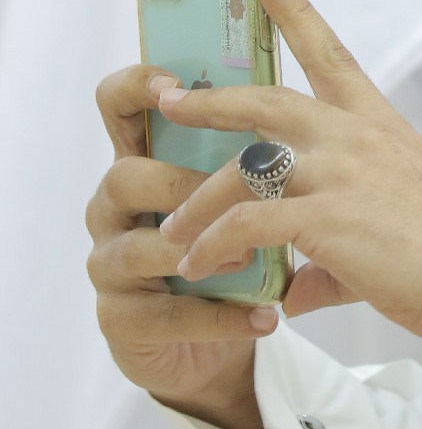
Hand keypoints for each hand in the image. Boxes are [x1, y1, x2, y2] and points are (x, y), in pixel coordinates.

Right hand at [87, 65, 277, 428]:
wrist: (219, 342)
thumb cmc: (235, 249)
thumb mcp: (246, 195)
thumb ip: (257, 154)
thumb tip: (304, 110)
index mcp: (146, 161)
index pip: (118, 107)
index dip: (135, 88)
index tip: (172, 86)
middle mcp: (116, 208)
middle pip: (124, 175)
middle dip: (180, 183)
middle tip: (239, 196)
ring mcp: (111, 265)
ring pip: (137, 247)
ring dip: (200, 249)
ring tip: (250, 259)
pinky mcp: (122, 320)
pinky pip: (166, 313)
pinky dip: (222, 316)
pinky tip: (266, 317)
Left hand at [157, 0, 421, 340]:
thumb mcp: (384, 231)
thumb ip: (329, 255)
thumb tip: (293, 289)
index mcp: (375, 124)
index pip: (331, 53)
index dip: (296, 10)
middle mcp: (353, 135)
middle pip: (268, 99)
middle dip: (213, 100)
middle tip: (170, 98)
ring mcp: (338, 172)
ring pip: (243, 168)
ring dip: (198, 202)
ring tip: (174, 232)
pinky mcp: (326, 216)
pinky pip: (247, 224)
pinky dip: (216, 245)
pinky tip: (200, 268)